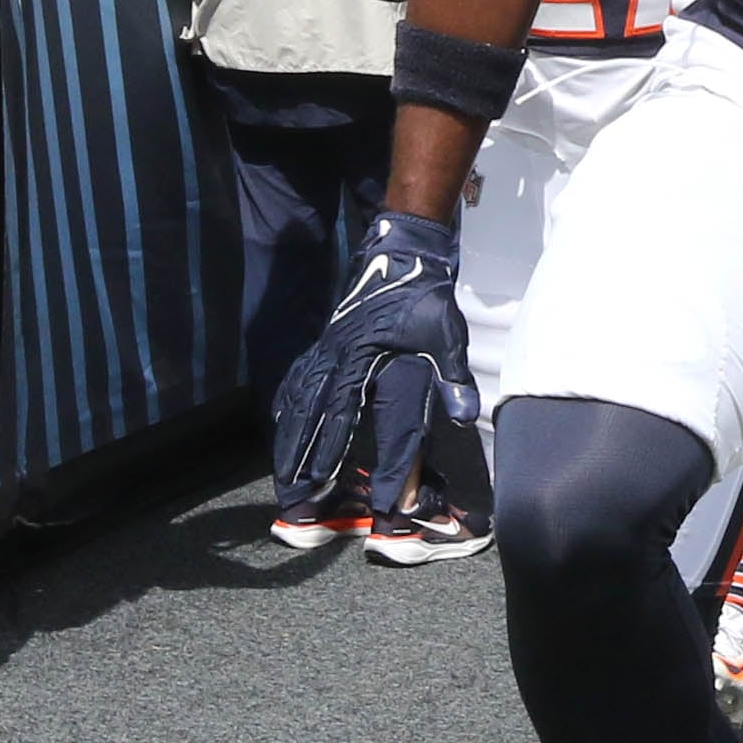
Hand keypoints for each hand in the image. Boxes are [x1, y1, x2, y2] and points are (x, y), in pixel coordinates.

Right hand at [270, 210, 477, 527]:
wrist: (401, 254)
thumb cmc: (423, 295)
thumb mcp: (445, 332)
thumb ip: (451, 375)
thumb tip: (462, 414)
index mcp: (364, 355)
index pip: (350, 411)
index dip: (343, 449)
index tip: (336, 481)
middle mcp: (339, 356)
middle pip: (314, 413)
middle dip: (302, 452)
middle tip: (292, 488)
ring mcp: (328, 349)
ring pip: (302, 400)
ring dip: (291, 437)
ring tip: (282, 471)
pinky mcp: (326, 344)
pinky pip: (300, 378)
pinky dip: (289, 403)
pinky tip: (281, 423)